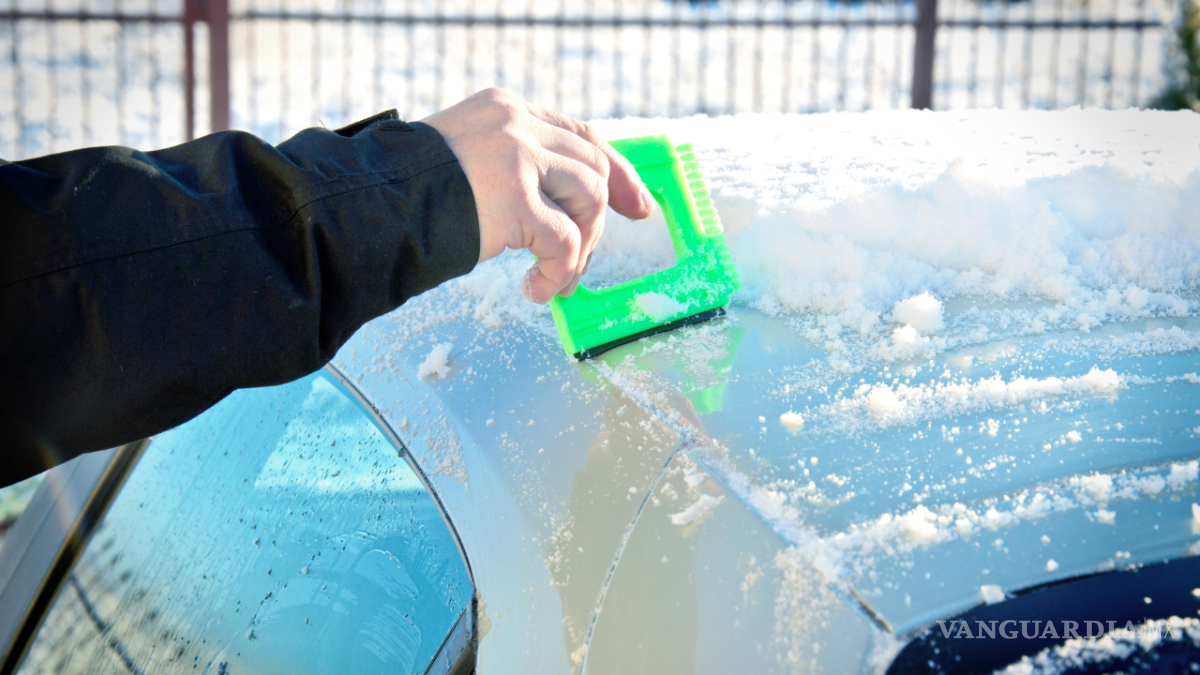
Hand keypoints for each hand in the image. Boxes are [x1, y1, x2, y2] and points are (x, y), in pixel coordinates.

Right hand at [422, 88, 655, 303]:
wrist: (365, 207)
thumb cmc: (407, 196)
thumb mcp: (467, 161)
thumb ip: (513, 166)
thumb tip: (564, 205)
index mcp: (505, 110)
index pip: (580, 135)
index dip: (616, 172)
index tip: (637, 205)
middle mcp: (515, 124)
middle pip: (592, 167)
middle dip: (598, 221)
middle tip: (582, 262)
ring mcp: (516, 157)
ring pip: (588, 199)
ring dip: (580, 249)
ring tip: (554, 278)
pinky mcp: (514, 199)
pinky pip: (564, 243)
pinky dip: (559, 272)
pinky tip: (535, 290)